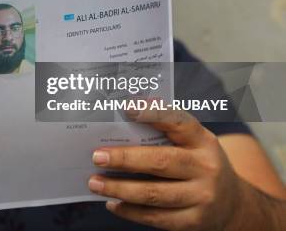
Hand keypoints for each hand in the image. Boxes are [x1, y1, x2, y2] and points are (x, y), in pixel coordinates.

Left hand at [87, 109, 243, 230]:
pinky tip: (112, 203)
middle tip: (97, 157)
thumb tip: (127, 110)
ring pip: (154, 194)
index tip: (126, 108)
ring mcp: (202, 197)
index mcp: (203, 141)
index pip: (178, 121)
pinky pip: (156, 217)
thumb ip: (166, 128)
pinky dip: (130, 211)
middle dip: (124, 159)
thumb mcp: (194, 143)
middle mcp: (205, 168)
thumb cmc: (200, 164)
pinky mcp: (194, 221)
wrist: (234, 205)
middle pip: (160, 161)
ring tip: (95, 182)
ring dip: (119, 188)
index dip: (153, 113)